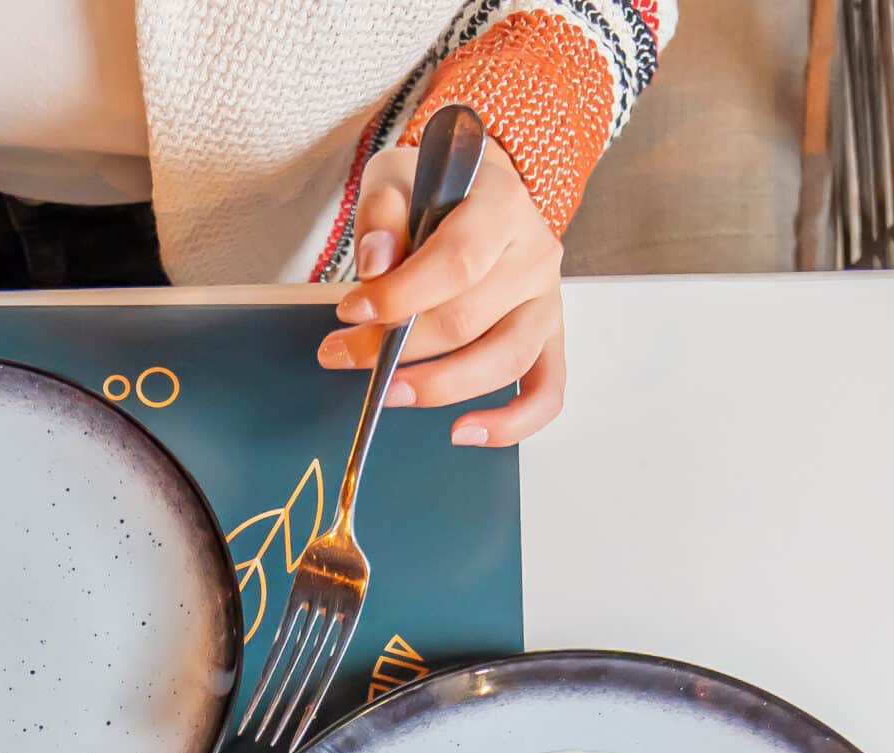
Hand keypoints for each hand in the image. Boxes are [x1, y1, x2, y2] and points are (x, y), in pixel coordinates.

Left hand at [320, 131, 564, 446]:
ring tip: (387, 394)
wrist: (477, 193)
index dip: (399, 296)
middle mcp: (536, 255)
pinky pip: (545, 391)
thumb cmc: (434, 192)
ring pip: (503, 360)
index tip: (350, 311)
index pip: (456, 262)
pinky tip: (462, 433)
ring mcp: (546, 301)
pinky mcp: (549, 339)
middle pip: (469, 319)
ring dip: (437, 387)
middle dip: (397, 347)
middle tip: (343, 353)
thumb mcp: (397, 177)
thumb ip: (382, 214)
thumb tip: (376, 265)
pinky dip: (510, 423)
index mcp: (503, 206)